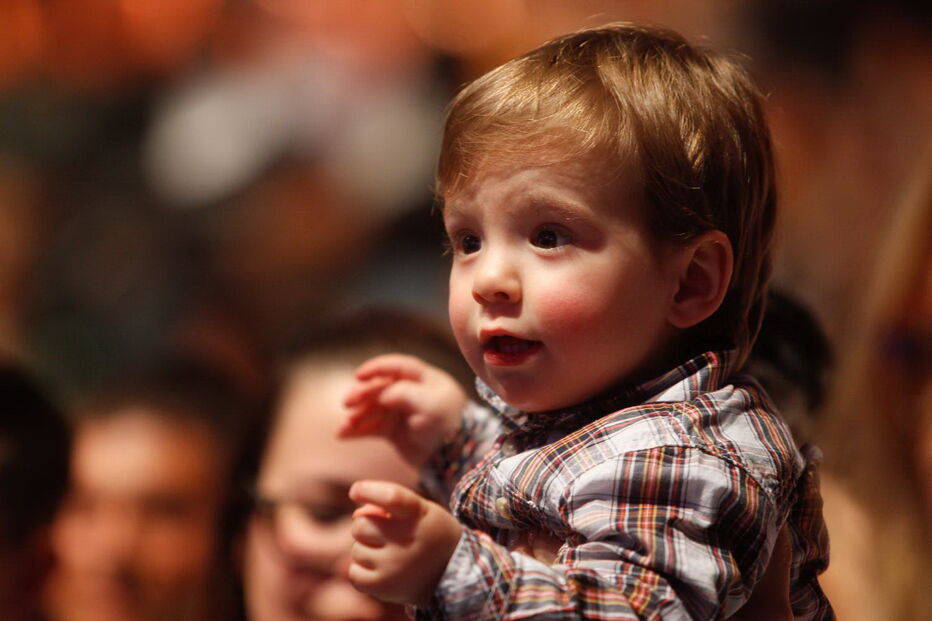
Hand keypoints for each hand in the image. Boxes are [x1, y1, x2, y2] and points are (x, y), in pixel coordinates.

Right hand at [340, 353, 467, 468]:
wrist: (457, 459)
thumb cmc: (450, 426)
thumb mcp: (432, 406)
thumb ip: (407, 394)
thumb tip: (382, 393)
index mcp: (425, 379)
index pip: (397, 367)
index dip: (377, 368)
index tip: (358, 375)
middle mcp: (410, 393)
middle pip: (380, 387)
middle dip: (362, 394)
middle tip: (347, 403)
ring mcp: (400, 412)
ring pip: (372, 408)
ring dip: (356, 415)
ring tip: (345, 426)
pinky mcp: (393, 431)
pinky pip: (370, 427)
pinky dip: (356, 430)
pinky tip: (343, 435)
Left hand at [348, 480, 462, 605]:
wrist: (454, 573)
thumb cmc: (428, 533)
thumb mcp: (419, 510)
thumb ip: (388, 504)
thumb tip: (356, 515)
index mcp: (418, 514)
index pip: (391, 497)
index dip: (369, 491)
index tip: (356, 491)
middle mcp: (407, 540)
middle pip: (360, 525)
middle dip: (367, 527)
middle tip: (385, 534)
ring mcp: (395, 566)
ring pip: (356, 550)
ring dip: (367, 550)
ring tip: (391, 554)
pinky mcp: (384, 588)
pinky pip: (354, 573)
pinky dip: (362, 571)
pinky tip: (381, 569)